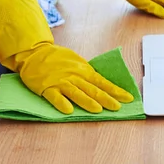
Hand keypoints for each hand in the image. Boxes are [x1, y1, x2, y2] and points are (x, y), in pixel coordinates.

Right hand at [14, 43, 132, 113]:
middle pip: (92, 89)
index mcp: (83, 70)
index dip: (115, 91)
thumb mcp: (77, 63)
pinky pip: (55, 96)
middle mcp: (74, 76)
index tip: (128, 98)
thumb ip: (87, 74)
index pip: (103, 82)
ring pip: (76, 93)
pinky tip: (68, 110)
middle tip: (117, 108)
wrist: (35, 52)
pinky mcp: (46, 87)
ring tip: (98, 110)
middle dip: (106, 99)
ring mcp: (60, 82)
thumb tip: (103, 84)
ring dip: (87, 101)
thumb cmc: (58, 59)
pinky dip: (61, 103)